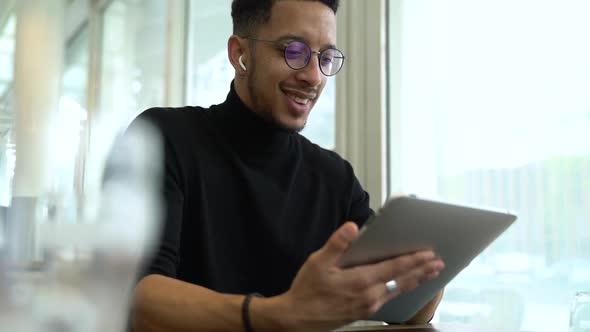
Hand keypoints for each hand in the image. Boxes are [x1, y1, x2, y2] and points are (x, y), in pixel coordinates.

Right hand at [279, 221, 444, 330]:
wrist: (297, 318)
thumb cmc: (307, 289)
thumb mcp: (318, 262)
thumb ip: (337, 244)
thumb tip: (352, 227)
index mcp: (360, 281)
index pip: (394, 268)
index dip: (414, 260)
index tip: (429, 253)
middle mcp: (370, 295)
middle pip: (403, 281)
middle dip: (423, 270)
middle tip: (439, 263)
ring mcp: (369, 306)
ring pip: (399, 290)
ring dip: (416, 280)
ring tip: (430, 273)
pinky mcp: (365, 312)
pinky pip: (390, 298)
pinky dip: (403, 289)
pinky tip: (406, 286)